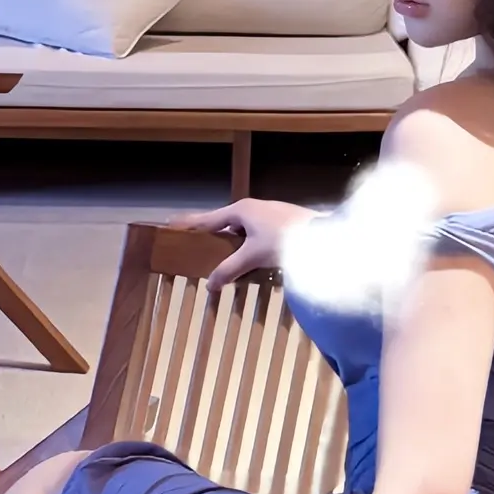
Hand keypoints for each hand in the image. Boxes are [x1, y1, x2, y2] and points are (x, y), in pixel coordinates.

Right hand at [173, 195, 311, 285]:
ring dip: (231, 241)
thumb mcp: (252, 256)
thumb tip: (210, 285)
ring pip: (242, 228)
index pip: (207, 218)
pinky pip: (255, 233)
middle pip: (224, 222)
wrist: (322, 235)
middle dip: (210, 233)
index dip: (189, 224)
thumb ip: (230, 269)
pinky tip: (249, 256)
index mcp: (240, 210)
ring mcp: (268, 214)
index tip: (171, 224)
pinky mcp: (281, 222)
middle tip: (195, 243)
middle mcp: (252, 208)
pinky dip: (247, 243)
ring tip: (221, 254)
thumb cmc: (283, 240)